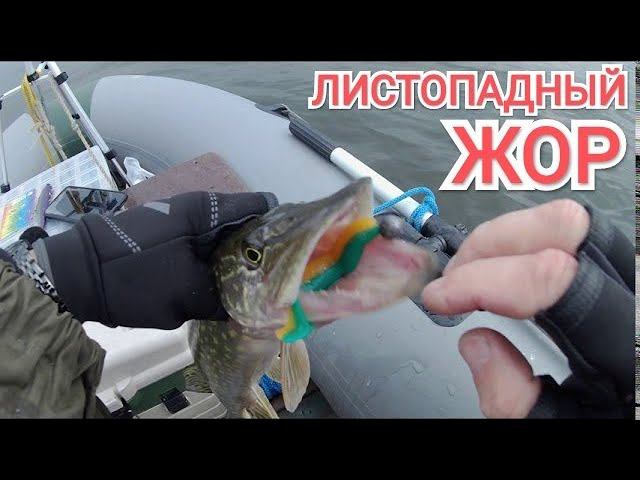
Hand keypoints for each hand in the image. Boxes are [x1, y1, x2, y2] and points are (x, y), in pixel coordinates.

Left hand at [27, 190, 277, 328]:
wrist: (75, 276)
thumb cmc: (133, 277)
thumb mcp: (185, 294)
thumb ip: (225, 300)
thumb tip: (255, 309)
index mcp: (208, 209)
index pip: (262, 206)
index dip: (282, 229)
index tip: (296, 256)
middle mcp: (200, 209)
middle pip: (248, 224)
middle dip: (264, 252)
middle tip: (281, 281)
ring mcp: (185, 222)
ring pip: (228, 239)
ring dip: (241, 262)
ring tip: (259, 289)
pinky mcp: (174, 239)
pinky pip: (208, 249)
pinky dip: (219, 266)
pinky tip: (227, 289)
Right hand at [422, 199, 633, 417]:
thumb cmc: (621, 424)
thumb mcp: (564, 428)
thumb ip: (515, 399)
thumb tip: (477, 344)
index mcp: (631, 345)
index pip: (553, 279)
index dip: (482, 280)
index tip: (443, 296)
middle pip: (565, 227)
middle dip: (491, 244)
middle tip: (455, 277)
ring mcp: (637, 281)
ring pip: (571, 222)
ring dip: (507, 239)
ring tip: (474, 272)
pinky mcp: (627, 278)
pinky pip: (577, 238)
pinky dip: (528, 244)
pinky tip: (505, 270)